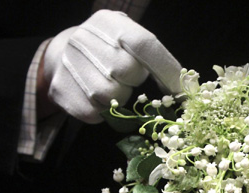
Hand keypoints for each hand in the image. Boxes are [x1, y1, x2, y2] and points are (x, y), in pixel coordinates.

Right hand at [41, 10, 181, 122]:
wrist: (62, 52)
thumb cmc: (110, 49)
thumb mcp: (129, 39)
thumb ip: (155, 57)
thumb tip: (188, 88)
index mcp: (109, 22)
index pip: (144, 44)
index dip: (166, 70)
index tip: (182, 91)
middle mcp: (84, 38)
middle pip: (125, 72)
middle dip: (132, 80)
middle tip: (124, 77)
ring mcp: (68, 63)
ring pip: (109, 96)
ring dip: (117, 98)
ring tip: (111, 86)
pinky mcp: (60, 89)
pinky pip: (93, 113)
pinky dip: (101, 112)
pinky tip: (96, 97)